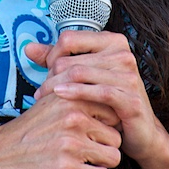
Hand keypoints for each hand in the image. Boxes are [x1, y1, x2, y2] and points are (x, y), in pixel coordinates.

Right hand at [0, 85, 121, 168]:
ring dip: (99, 164)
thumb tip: (99, 89)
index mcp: (71, 99)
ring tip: (79, 161)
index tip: (92, 132)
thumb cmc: (23, 133)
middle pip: (116, 136)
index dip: (104, 125)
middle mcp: (73, 118)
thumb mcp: (47, 101)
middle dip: (103, 146)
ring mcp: (71, 144)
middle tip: (83, 150)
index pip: (113, 111)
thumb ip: (72, 92)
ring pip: (113, 157)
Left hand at [25, 30, 167, 168]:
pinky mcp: (130, 97)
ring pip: (78, 74)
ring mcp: (128, 75)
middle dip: (51, 76)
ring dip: (56, 87)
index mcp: (112, 42)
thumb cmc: (109, 101)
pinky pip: (96, 92)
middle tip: (42, 92)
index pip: (69, 38)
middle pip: (70, 59)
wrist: (140, 130)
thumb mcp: (84, 75)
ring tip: (45, 98)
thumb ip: (58, 60)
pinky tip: (60, 98)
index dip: (51, 55)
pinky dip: (74, 94)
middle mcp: (122, 54)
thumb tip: (29, 48)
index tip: (46, 73)